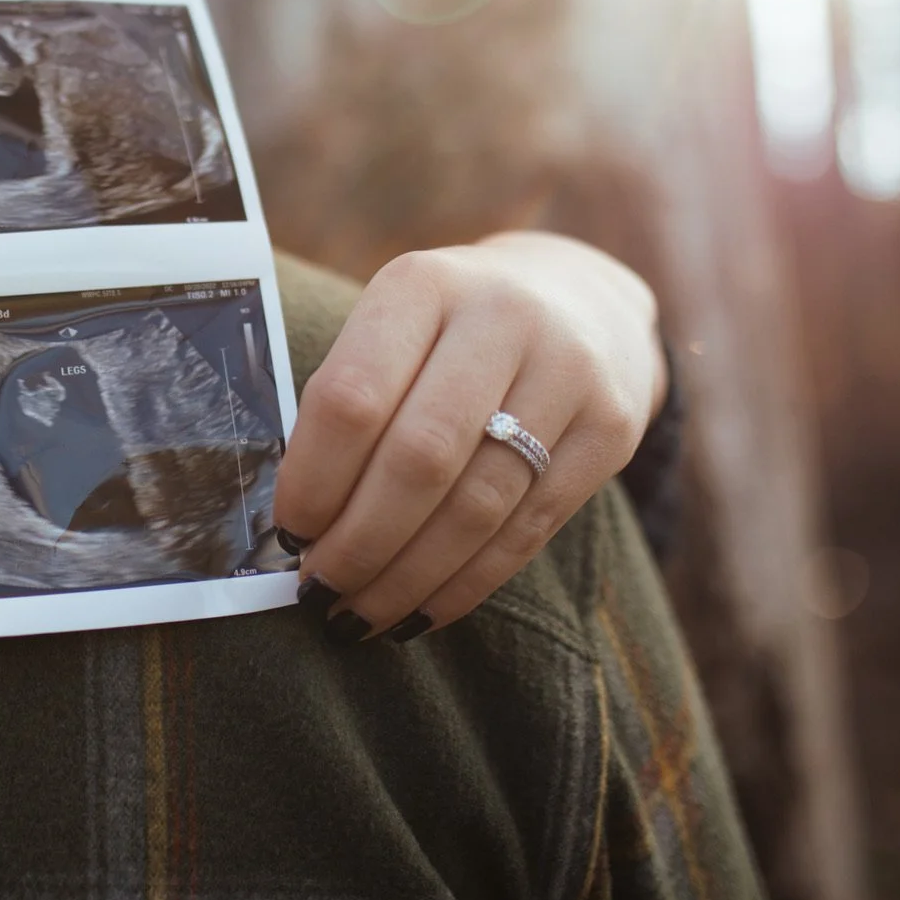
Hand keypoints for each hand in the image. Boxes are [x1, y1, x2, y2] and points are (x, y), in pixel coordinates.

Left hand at [271, 232, 665, 641]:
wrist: (579, 298)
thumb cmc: (449, 329)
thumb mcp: (397, 324)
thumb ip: (350, 402)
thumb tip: (297, 523)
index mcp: (424, 284)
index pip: (354, 396)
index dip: (315, 478)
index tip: (287, 531)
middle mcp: (503, 317)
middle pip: (420, 458)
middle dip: (359, 541)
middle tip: (318, 587)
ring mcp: (569, 372)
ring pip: (476, 505)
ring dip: (406, 576)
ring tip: (357, 615)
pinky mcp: (612, 429)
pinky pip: (528, 530)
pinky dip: (464, 584)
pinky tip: (419, 611)